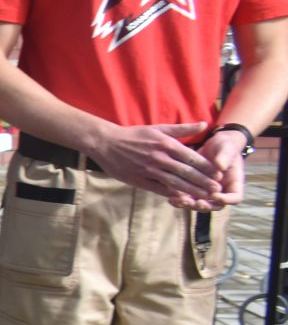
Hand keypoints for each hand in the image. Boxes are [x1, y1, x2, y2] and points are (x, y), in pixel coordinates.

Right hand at [88, 121, 219, 205]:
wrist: (106, 143)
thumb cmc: (133, 135)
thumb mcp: (158, 128)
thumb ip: (182, 129)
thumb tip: (204, 124)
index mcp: (166, 144)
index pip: (192, 157)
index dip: (207, 167)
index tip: (219, 174)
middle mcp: (160, 158)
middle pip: (186, 172)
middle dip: (203, 182)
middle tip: (217, 190)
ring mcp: (149, 170)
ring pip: (175, 182)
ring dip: (191, 191)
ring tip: (205, 197)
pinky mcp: (139, 180)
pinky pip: (158, 189)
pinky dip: (171, 194)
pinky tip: (182, 199)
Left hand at [183, 128, 248, 208]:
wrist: (213, 146)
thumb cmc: (224, 146)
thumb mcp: (226, 149)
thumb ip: (225, 157)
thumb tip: (220, 166)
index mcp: (234, 184)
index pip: (235, 198)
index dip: (226, 200)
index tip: (215, 196)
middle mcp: (222, 191)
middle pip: (216, 205)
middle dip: (205, 206)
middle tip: (195, 203)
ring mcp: (208, 192)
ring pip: (201, 204)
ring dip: (191, 205)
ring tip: (180, 201)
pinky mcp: (195, 190)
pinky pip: (189, 199)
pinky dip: (181, 200)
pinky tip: (171, 199)